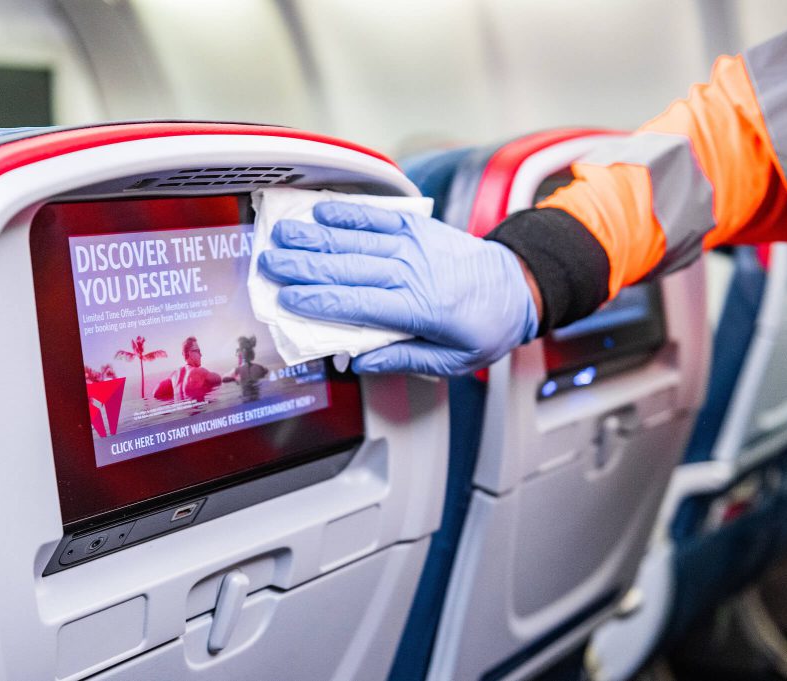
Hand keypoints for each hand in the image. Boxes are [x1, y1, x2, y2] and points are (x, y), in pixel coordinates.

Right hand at [257, 201, 539, 375]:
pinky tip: (321, 212)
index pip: (357, 305)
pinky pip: (378, 218)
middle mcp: (413, 272)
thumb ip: (403, 360)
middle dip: (302, 265)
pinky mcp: (418, 228)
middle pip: (347, 269)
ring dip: (314, 237)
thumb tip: (360, 361)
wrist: (518, 285)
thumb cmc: (485, 326)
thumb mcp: (452, 361)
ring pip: (356, 240)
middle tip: (268, 263)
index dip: (317, 302)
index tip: (286, 300)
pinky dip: (348, 214)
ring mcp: (415, 246)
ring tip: (282, 234)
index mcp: (420, 309)